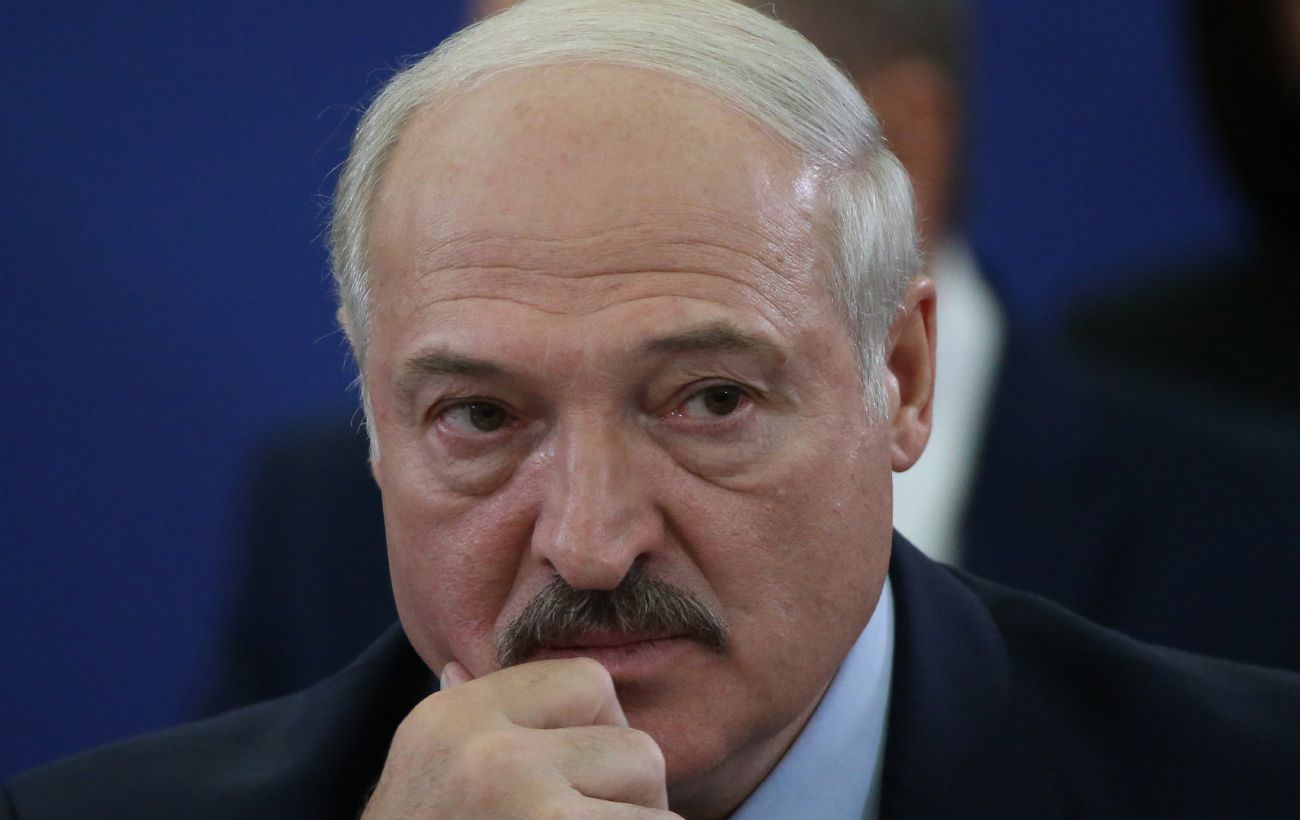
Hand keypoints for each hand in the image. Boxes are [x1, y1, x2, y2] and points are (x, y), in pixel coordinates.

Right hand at [361, 657, 680, 817]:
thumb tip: (457, 665)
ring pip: (656, 809)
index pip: (589, 682)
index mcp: (453, 721)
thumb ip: (464, 727)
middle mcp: (488, 755)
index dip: (598, 734)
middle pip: (636, 746)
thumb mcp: (422, 781)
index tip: (568, 784)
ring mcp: (531, 811)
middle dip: (629, 799)